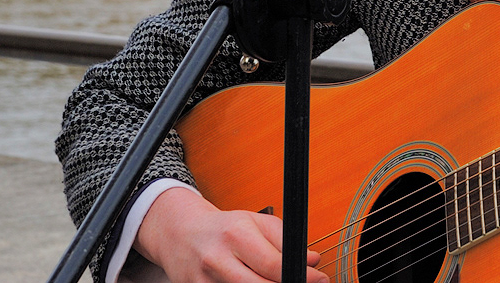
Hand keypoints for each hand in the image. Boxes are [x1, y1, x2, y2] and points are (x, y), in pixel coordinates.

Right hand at [136, 188, 327, 282]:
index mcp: (236, 235)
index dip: (301, 276)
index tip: (319, 279)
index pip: (273, 264)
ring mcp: (203, 282)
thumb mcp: (255, 222)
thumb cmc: (223, 228)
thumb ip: (285, 240)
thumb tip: (313, 260)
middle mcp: (217, 259)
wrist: (180, 233)